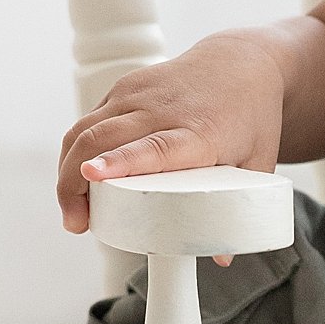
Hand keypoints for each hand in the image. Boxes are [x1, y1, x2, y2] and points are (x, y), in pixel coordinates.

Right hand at [57, 32, 287, 234]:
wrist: (241, 63)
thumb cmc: (250, 116)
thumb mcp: (256, 163)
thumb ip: (239, 209)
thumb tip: (222, 259)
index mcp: (199, 131)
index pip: (153, 146)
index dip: (119, 161)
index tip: (90, 175)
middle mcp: (163, 109)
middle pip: (103, 139)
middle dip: (75, 182)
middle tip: (76, 223)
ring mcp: (139, 94)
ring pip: (86, 129)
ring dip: (68, 171)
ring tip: (73, 212)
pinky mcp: (125, 88)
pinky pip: (89, 120)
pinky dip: (76, 151)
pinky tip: (75, 180)